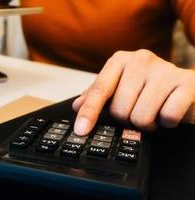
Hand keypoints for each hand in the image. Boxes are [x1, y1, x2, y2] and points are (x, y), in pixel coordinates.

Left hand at [72, 49, 194, 134]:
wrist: (190, 88)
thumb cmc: (151, 89)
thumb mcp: (123, 87)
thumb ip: (98, 95)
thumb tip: (77, 106)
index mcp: (121, 60)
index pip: (99, 90)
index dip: (89, 113)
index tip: (81, 130)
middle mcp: (142, 60)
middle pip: (119, 109)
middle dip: (128, 119)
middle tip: (138, 111)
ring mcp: (165, 70)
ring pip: (141, 117)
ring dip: (148, 123)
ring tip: (154, 112)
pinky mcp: (187, 84)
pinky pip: (167, 117)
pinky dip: (167, 123)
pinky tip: (170, 111)